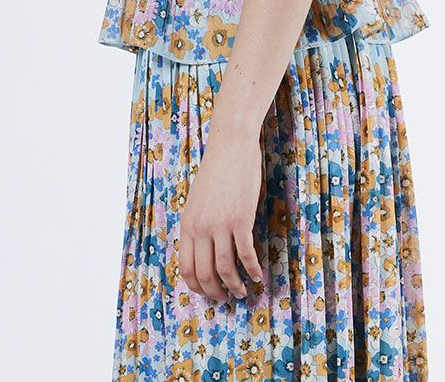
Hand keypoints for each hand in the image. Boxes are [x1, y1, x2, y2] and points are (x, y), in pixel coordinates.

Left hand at [178, 125, 264, 301]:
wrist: (230, 147)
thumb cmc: (216, 171)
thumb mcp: (197, 200)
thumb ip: (197, 225)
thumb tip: (202, 250)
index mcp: (187, 224)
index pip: (186, 268)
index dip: (197, 286)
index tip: (208, 293)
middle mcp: (200, 228)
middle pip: (204, 273)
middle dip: (216, 292)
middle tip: (226, 298)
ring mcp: (220, 224)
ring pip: (225, 268)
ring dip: (235, 286)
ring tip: (243, 292)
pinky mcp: (240, 219)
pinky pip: (245, 254)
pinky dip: (252, 270)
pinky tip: (258, 276)